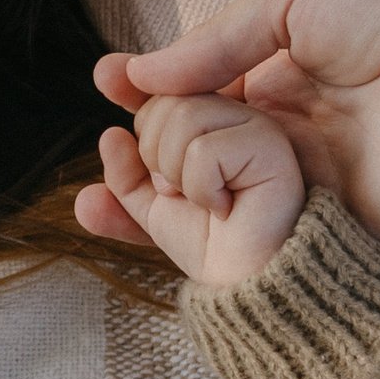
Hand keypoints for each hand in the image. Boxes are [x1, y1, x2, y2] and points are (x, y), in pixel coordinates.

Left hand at [74, 94, 305, 286]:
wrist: (246, 284)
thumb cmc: (209, 242)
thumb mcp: (150, 207)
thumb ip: (123, 173)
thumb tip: (110, 136)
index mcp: (210, 115)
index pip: (156, 94)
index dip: (142, 133)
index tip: (162, 183)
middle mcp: (235, 110)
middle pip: (165, 100)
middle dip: (156, 158)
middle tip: (185, 194)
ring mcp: (255, 123)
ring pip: (182, 115)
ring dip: (177, 175)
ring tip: (207, 200)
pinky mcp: (269, 145)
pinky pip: (204, 149)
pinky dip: (201, 189)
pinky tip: (226, 207)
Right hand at [95, 0, 379, 239]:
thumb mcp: (291, 1)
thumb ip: (216, 44)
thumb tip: (138, 73)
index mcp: (282, 80)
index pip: (198, 102)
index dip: (148, 100)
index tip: (106, 86)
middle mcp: (289, 137)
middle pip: (199, 161)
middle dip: (144, 158)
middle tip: (106, 151)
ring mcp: (310, 182)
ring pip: (221, 204)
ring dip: (165, 197)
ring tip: (120, 178)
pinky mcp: (339, 222)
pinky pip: (268, 234)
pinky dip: (218, 226)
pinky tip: (174, 204)